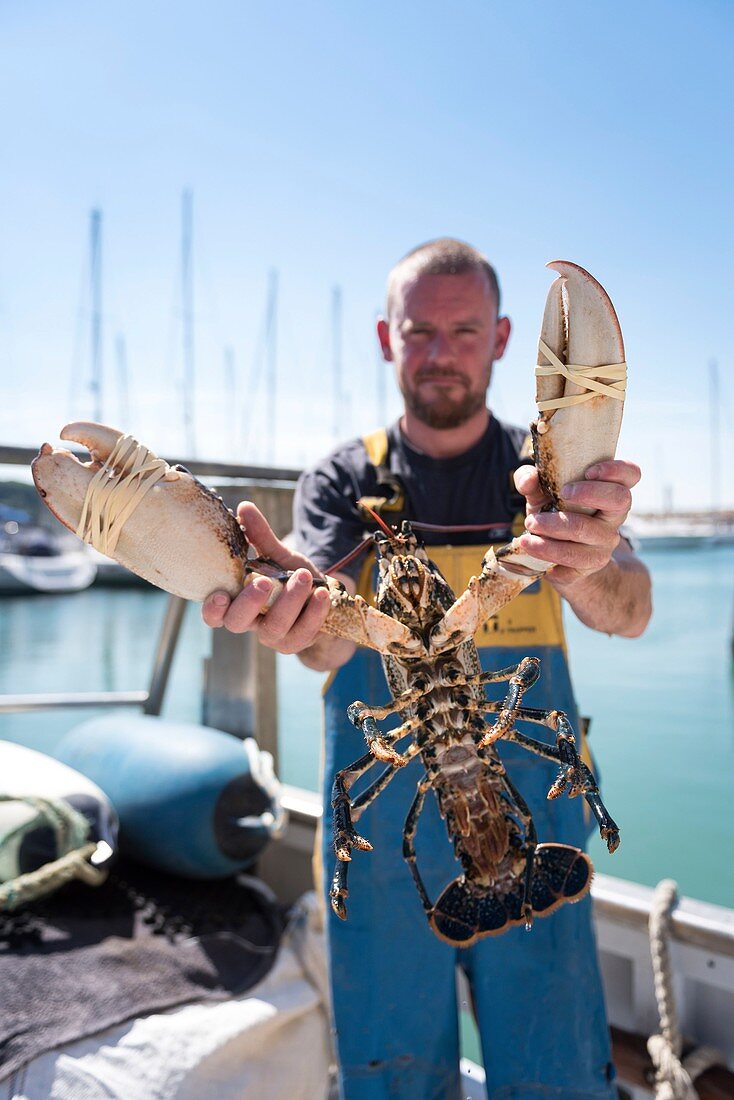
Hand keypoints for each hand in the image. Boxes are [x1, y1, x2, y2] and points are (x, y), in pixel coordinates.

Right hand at [202, 502, 332, 653]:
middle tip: (264, 582)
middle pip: (237, 623)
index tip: (220, 595)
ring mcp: (274, 635)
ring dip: (289, 601)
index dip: (212, 609)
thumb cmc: (290, 578)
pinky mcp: (298, 640)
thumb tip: (244, 507)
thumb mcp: (277, 556)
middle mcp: (252, 622)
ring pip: (274, 627)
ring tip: (303, 576)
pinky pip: (304, 632)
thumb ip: (259, 536)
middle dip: (249, 603)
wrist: (322, 600)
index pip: (215, 615)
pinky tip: (322, 594)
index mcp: (237, 602)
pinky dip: (314, 612)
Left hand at [513, 460, 640, 587]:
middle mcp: (613, 518)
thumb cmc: (555, 516)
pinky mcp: (589, 566)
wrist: (560, 562)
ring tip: (530, 523)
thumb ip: (532, 481)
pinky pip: (570, 559)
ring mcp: (604, 544)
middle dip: (589, 493)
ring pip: (587, 531)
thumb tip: (529, 479)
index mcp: (608, 493)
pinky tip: (529, 545)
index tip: (589, 471)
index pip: (631, 475)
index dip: (616, 469)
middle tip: (562, 493)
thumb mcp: (542, 495)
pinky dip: (545, 549)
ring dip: (554, 525)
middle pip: (620, 499)